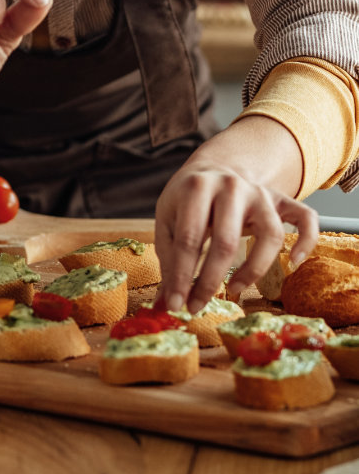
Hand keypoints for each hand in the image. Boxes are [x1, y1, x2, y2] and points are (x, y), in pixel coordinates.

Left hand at [154, 117, 318, 312]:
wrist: (215, 168)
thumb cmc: (188, 200)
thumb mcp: (168, 218)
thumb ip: (169, 258)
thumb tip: (166, 303)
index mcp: (197, 187)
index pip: (190, 238)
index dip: (182, 276)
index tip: (176, 303)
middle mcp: (231, 186)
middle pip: (226, 241)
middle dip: (210, 280)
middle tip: (197, 305)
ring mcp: (259, 192)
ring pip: (271, 234)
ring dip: (254, 269)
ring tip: (235, 289)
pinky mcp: (280, 199)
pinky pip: (305, 218)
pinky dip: (306, 240)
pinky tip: (293, 263)